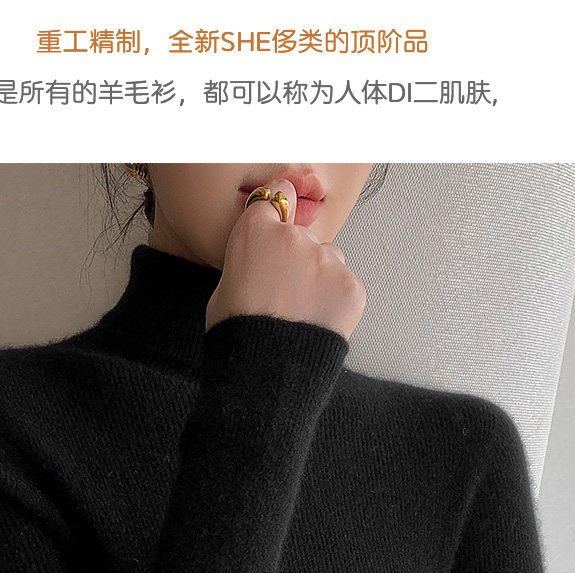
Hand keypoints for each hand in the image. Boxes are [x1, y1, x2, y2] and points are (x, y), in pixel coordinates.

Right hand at [206, 178, 365, 340]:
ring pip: (329, 259)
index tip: (282, 221)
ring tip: (303, 313)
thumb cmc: (237, 336)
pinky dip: (337, 302)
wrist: (265, 374)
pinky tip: (318, 322)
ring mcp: (325, 261)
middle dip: (298, 259)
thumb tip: (259, 264)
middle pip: (304, 237)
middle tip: (285, 294)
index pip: (277, 196)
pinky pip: (346, 285)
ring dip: (320, 279)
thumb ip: (248, 262)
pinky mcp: (350, 286)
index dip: (279, 212)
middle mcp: (293, 238)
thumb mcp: (224, 289)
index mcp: (255, 232)